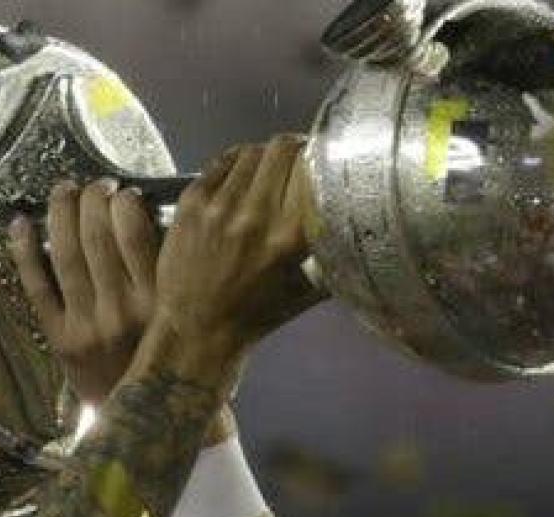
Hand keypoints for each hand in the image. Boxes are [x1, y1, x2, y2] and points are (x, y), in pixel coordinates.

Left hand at [10, 178, 159, 406]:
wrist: (152, 421)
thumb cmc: (176, 361)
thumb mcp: (188, 316)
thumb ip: (176, 273)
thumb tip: (154, 216)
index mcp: (159, 300)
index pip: (134, 231)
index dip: (123, 200)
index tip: (124, 192)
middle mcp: (122, 310)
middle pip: (96, 235)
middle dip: (92, 198)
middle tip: (94, 186)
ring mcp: (87, 326)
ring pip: (65, 254)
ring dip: (60, 213)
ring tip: (63, 191)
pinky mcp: (61, 340)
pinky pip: (37, 287)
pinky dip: (25, 252)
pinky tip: (21, 224)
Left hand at [152, 134, 322, 363]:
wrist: (195, 330)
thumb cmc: (255, 317)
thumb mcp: (307, 292)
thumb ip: (334, 258)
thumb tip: (361, 228)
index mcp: (291, 238)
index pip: (314, 171)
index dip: (321, 158)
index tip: (325, 161)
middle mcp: (256, 215)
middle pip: (283, 148)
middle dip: (294, 148)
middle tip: (297, 159)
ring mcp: (220, 206)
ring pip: (251, 151)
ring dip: (264, 156)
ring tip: (268, 170)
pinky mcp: (191, 202)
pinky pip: (220, 163)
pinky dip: (235, 164)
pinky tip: (240, 176)